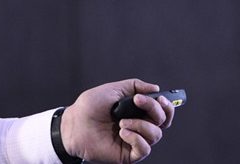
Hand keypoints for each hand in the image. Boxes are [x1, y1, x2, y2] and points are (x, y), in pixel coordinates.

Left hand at [60, 79, 174, 162]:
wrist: (74, 124)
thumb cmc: (88, 108)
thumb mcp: (112, 89)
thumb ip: (134, 86)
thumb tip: (155, 87)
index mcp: (137, 112)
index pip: (161, 111)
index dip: (165, 106)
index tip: (160, 98)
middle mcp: (139, 126)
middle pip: (163, 122)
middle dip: (155, 110)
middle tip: (139, 102)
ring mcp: (134, 140)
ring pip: (155, 135)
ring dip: (141, 125)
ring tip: (122, 121)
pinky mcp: (129, 154)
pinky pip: (144, 149)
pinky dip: (136, 139)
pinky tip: (123, 132)